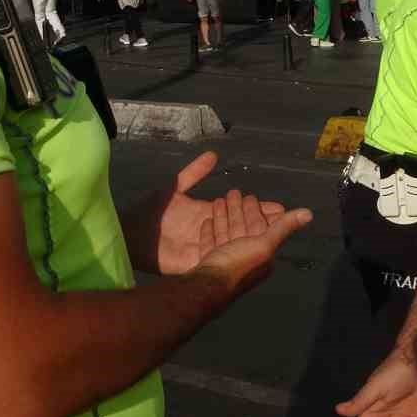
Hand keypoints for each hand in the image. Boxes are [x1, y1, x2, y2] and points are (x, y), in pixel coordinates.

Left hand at [126, 152, 291, 274]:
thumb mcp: (175, 187)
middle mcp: (209, 231)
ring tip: (273, 236)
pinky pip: (215, 258)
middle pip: (240, 229)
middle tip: (287, 221)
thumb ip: (194, 173)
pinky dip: (230, 256)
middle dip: (262, 225)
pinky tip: (248, 255)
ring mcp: (202, 247)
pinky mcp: (193, 261)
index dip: (257, 209)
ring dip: (250, 239)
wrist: (129, 231)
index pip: (238, 211)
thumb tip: (214, 155)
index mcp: (206, 213)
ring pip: (232, 244)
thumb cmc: (149, 210)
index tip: (281, 207)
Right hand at [192, 198, 312, 296]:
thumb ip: (283, 228)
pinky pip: (210, 244)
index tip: (249, 196)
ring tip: (218, 202)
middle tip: (232, 194)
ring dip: (223, 217)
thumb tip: (308, 214)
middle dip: (237, 210)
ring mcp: (225, 261)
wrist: (206, 287)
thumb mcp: (264, 244)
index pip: (259, 227)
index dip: (254, 210)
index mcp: (260, 254)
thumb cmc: (236, 267)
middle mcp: (245, 258)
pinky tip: (207, 221)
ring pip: (226, 234)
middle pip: (241, 228)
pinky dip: (210, 232)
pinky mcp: (210, 263)